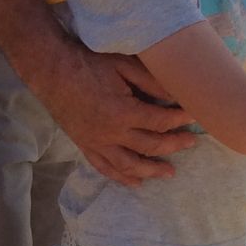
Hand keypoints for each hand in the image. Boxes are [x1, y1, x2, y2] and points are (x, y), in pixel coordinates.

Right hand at [32, 43, 197, 186]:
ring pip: (129, 165)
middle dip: (174, 145)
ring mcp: (97, 143)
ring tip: (169, 172)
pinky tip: (135, 183)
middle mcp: (112, 133)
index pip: (160, 121)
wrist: (51, 70)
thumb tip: (177, 91)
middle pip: (150, 146)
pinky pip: (105, 167)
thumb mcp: (123, 64)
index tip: (194, 116)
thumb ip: (150, 81)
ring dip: (151, 170)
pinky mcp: (85, 145)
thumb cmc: (88, 62)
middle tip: (191, 143)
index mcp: (123, 112)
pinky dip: (121, 177)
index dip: (179, 119)